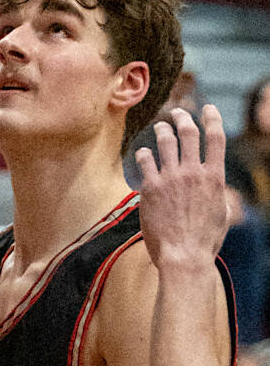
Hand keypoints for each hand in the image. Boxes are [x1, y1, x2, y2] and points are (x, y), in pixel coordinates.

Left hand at [135, 102, 230, 267]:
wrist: (183, 257)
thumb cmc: (205, 241)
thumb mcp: (222, 214)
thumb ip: (219, 195)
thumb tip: (218, 189)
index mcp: (214, 177)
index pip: (216, 137)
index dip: (212, 118)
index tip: (207, 108)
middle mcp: (193, 172)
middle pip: (188, 133)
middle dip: (183, 118)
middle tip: (177, 113)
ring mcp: (170, 178)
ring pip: (165, 142)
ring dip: (162, 130)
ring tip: (160, 127)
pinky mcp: (150, 188)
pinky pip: (145, 160)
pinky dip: (144, 153)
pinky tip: (143, 153)